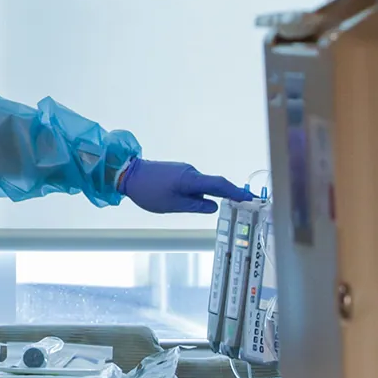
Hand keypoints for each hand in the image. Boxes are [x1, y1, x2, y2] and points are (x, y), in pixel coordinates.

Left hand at [118, 159, 253, 213]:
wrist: (127, 173)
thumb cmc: (147, 191)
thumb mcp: (172, 205)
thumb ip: (195, 206)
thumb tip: (213, 206)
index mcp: (190, 179)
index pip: (219, 185)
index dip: (235, 192)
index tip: (249, 198)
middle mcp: (190, 172)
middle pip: (213, 184)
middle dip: (227, 194)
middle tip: (242, 204)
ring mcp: (184, 170)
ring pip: (201, 185)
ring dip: (207, 195)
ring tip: (212, 207)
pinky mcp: (177, 172)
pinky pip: (193, 183)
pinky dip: (198, 192)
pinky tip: (193, 201)